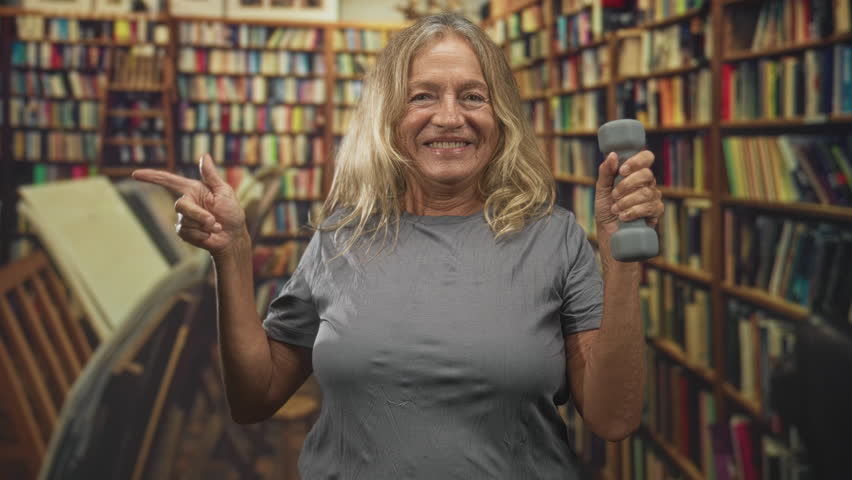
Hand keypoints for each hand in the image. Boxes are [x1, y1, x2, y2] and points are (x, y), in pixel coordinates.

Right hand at [132, 153, 246, 256]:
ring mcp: (184, 218)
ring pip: (185, 221)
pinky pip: (186, 233)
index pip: (169, 181)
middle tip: (214, 222)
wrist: (233, 237)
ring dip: (204, 226)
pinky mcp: (184, 232)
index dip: (152, 177)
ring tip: (216, 227)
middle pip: (180, 206)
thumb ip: (211, 176)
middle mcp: (186, 202)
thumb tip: (204, 156)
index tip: (135, 174)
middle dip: (198, 215)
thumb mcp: (224, 191)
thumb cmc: (232, 212)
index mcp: (193, 189)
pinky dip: (201, 235)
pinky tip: (209, 235)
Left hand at [594, 150, 663, 237]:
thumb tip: (612, 155)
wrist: (608, 232)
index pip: (646, 157)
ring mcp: (654, 196)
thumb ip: (606, 172)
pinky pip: (650, 207)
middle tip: (614, 195)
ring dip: (627, 201)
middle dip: (626, 185)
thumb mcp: (602, 189)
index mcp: (635, 173)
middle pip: (647, 175)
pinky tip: (624, 216)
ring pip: (647, 192)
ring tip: (615, 209)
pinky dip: (633, 212)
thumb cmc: (606, 208)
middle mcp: (648, 182)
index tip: (622, 170)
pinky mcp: (656, 211)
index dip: (637, 161)